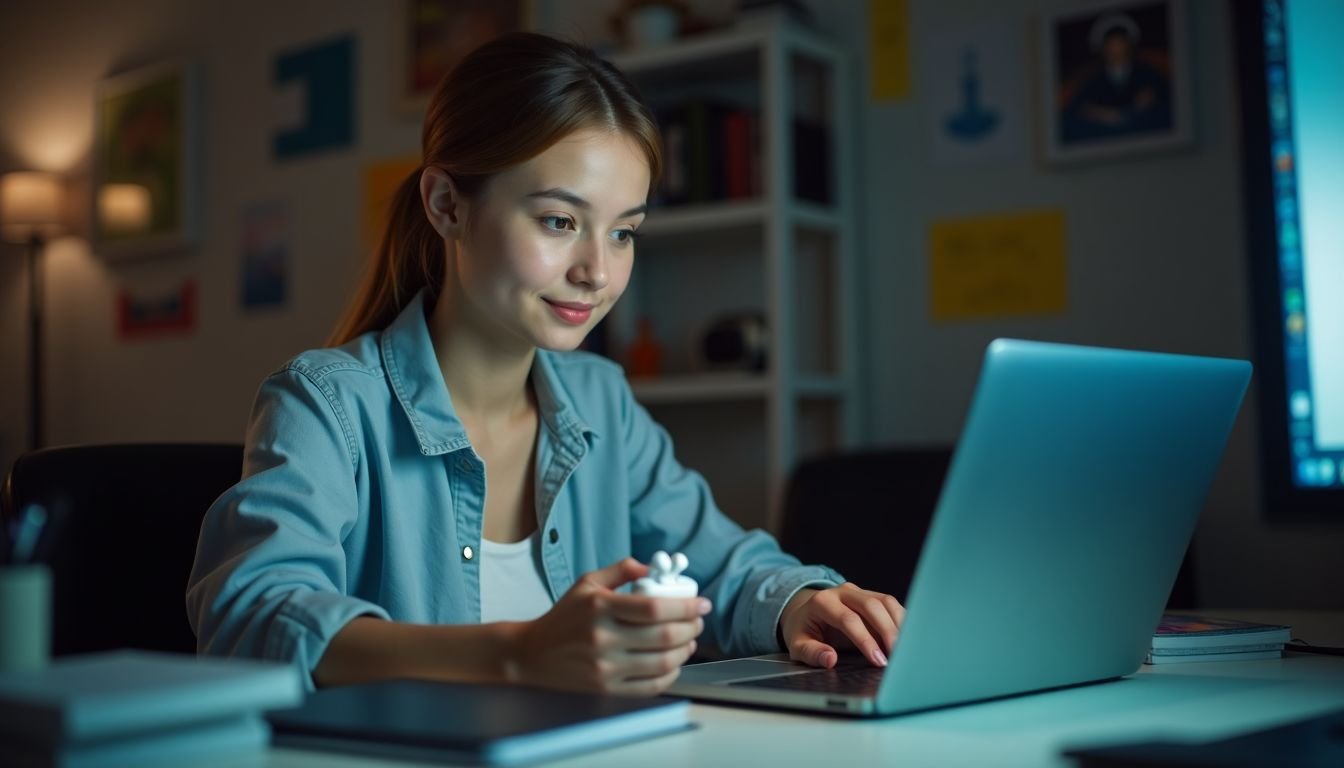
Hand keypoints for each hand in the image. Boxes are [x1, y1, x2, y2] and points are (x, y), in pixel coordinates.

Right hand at [503, 558, 709, 694]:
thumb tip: (652, 568)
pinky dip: (670, 674)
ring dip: (685, 651)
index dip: (686, 606)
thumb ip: (620, 570)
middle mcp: (603, 638)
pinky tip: (673, 663)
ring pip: (662, 662)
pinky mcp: (607, 689)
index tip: (701, 604)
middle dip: (691, 627)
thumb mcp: (587, 584)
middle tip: (698, 621)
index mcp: (601, 607)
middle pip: (664, 635)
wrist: (531, 655)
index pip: (655, 607)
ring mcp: (605, 667)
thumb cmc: (563, 618)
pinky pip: (650, 685)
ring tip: (689, 641)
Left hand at [778, 583, 904, 668]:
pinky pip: (891, 605)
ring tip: (906, 649)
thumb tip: (829, 659)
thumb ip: (811, 652)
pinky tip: (908, 639)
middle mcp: (842, 592)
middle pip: (871, 605)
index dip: (865, 640)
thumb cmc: (802, 631)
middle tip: (897, 656)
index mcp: (822, 602)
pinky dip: (902, 621)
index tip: (878, 660)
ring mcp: (859, 592)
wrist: (805, 614)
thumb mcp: (797, 644)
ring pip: (885, 601)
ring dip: (899, 625)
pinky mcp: (871, 596)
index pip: (848, 619)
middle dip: (887, 631)